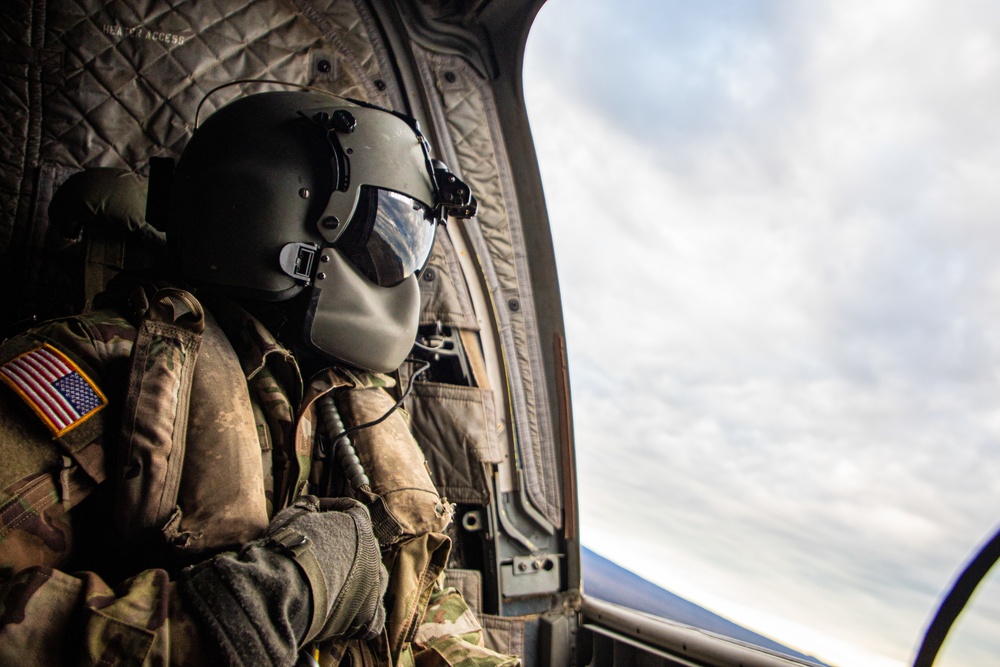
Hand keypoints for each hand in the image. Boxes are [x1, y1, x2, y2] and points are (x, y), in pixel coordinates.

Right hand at [266, 496, 387, 641]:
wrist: (282, 590)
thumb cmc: (287, 549)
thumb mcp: (293, 515)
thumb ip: (308, 506)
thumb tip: (312, 504)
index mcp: (360, 525)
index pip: (353, 510)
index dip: (333, 509)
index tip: (317, 514)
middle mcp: (374, 554)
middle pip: (364, 547)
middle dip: (344, 547)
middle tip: (320, 554)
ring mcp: (375, 585)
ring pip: (373, 579)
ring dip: (357, 579)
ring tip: (331, 584)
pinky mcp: (369, 616)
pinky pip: (373, 614)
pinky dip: (361, 613)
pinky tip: (342, 612)